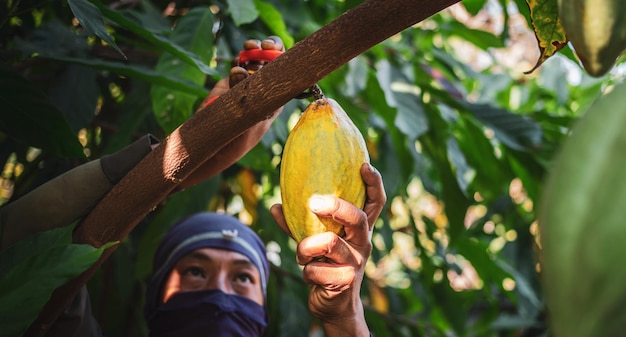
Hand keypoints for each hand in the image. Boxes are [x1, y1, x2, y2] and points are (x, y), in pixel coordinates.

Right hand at [180, 36, 284, 188]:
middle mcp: (264, 90)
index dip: (285, 62)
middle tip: (264, 46)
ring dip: (254, 50)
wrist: (208, 147)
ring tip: (249, 49)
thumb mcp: (247, 125)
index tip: (278, 54)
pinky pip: (238, 64)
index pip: (287, 76)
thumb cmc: (234, 142)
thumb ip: (250, 103)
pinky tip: (237, 63)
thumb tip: (247, 78)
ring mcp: (246, 85)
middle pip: (274, 62)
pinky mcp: (230, 83)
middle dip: (271, 50)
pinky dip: (238, 60)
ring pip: (256, 60)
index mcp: (275, 101)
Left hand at [271, 163, 385, 336]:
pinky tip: (311, 276)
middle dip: (335, 207)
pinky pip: (315, 269)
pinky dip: (306, 271)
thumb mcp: (313, 242)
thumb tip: (275, 206)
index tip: (364, 165)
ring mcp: (356, 262)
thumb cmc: (324, 265)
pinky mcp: (345, 281)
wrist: (334, 305)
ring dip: (306, 249)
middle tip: (313, 202)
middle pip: (357, 217)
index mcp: (358, 229)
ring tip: (303, 256)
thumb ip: (297, 224)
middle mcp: (362, 242)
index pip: (375, 202)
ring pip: (328, 243)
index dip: (373, 183)